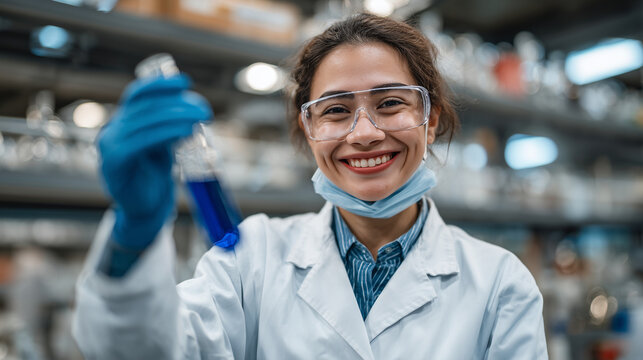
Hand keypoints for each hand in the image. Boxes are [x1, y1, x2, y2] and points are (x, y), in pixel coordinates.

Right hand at [97, 74, 211, 249]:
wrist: (144, 208)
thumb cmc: (154, 175)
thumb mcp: (162, 144)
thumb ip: (169, 125)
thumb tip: (191, 107)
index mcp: (122, 122)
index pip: (137, 94)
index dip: (159, 84)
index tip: (185, 81)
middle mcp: (112, 130)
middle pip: (144, 107)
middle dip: (176, 103)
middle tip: (203, 108)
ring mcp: (109, 146)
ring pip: (144, 122)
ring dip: (175, 116)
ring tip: (200, 117)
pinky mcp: (114, 162)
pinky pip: (141, 141)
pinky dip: (165, 133)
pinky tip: (184, 131)